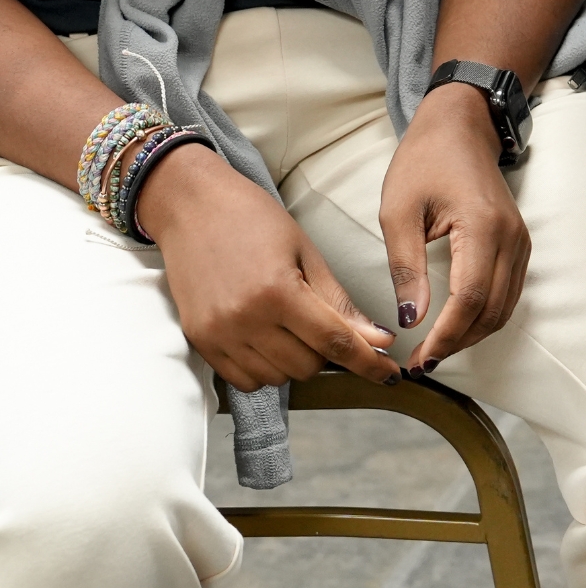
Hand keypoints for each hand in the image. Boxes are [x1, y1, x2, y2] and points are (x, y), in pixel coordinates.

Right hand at [140, 142, 399, 389]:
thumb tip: (378, 339)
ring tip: (292, 325)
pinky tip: (268, 339)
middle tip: (325, 322)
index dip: (367, 361)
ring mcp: (218, 335)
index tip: (390, 371)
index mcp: (278, 291)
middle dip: (328, 352)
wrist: (193, 207)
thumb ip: (339, 302)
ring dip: (295, 361)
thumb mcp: (306, 252)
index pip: (334, 341)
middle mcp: (245, 320)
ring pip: (276, 378)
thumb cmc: (254, 219)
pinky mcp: (199, 341)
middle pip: (306, 365)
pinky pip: (243, 379)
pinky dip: (265, 368)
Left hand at [378, 81, 530, 371]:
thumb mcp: (398, 212)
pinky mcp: (518, 243)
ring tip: (434, 348)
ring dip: (472, 334)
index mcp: (482, 226)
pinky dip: (484, 316)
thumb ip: (407, 268)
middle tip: (420, 362)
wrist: (459, 127)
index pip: (469, 298)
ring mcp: (520, 240)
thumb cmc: (424, 161)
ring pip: (504, 307)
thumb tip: (411, 320)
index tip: (418, 360)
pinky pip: (508, 292)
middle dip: (458, 343)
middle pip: (492, 310)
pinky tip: (456, 324)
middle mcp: (511, 237)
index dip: (446, 336)